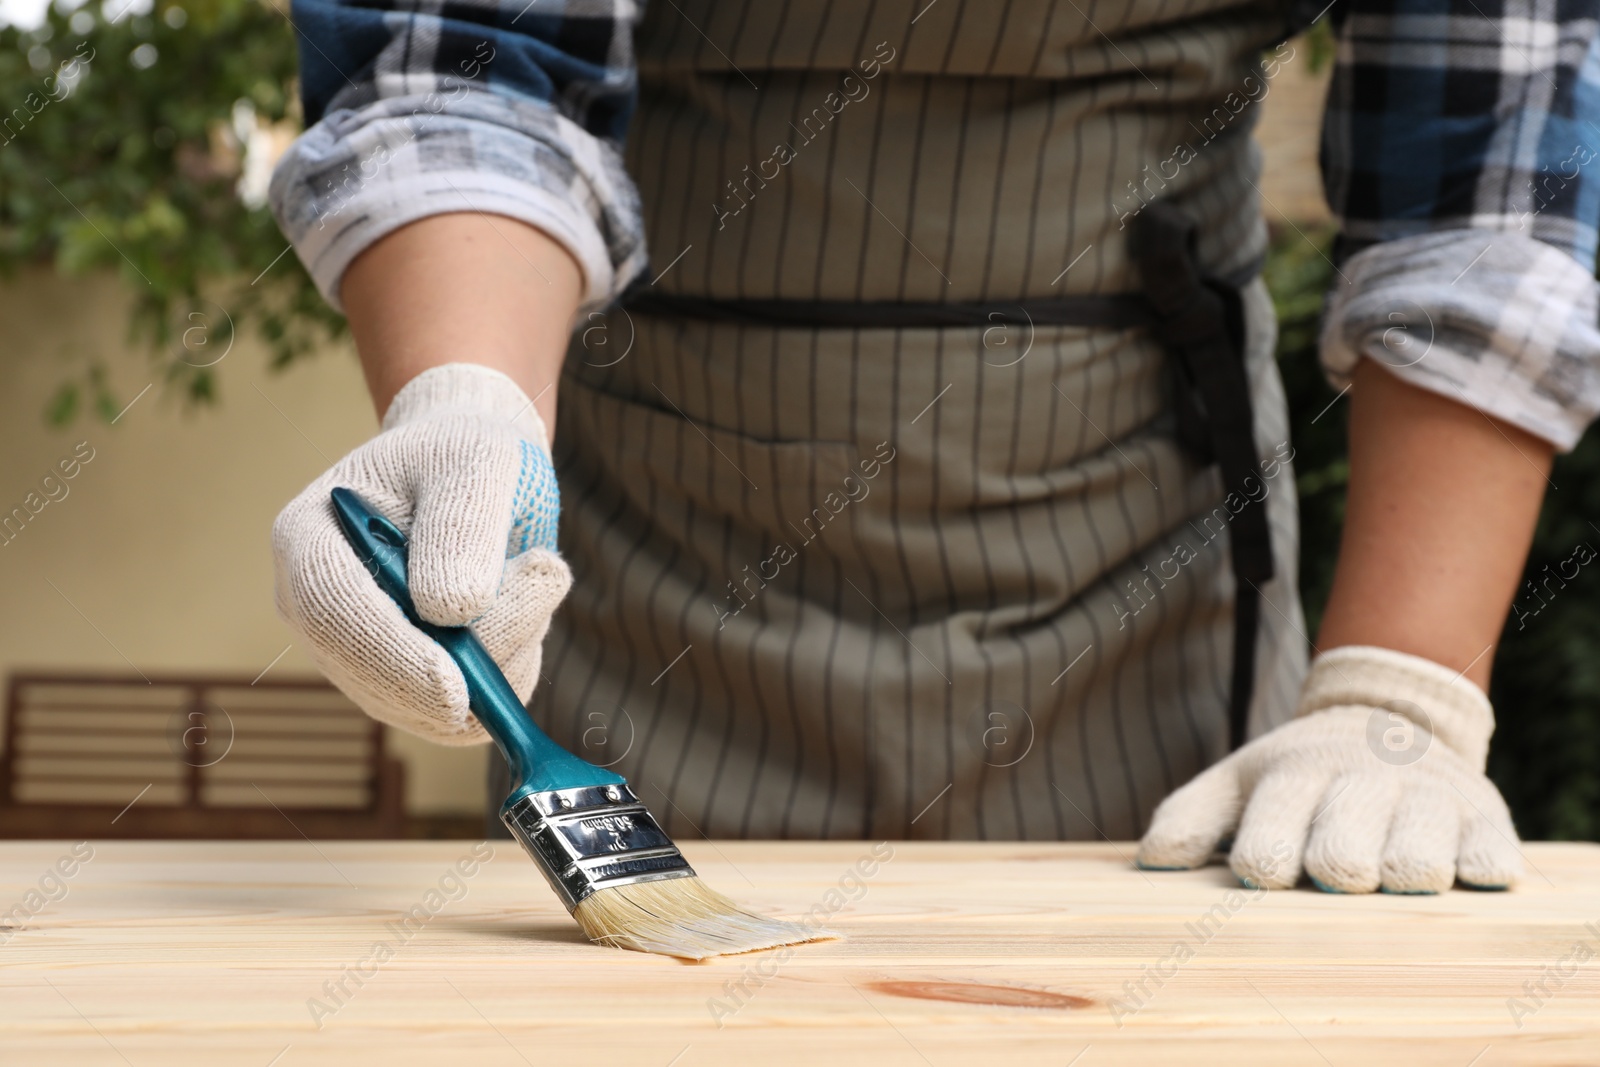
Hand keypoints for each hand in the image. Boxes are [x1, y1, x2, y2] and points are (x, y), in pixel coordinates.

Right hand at [273, 363, 569, 743]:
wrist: (476, 478)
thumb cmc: (465, 456)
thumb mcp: (476, 463)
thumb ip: (462, 527)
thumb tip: (450, 613)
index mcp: (308, 541)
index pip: (329, 611)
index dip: (390, 653)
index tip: (454, 684)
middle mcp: (318, 608)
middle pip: (370, 677)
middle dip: (461, 667)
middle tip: (542, 595)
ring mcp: (360, 653)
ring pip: (427, 705)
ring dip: (503, 653)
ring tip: (538, 566)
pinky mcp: (410, 684)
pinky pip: (466, 713)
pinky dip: (512, 666)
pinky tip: (526, 603)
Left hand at [1136, 646, 1522, 892]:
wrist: (1389, 718)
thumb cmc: (1300, 776)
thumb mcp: (1239, 782)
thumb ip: (1189, 818)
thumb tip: (1152, 863)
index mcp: (1294, 777)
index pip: (1269, 846)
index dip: (1265, 866)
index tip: (1266, 872)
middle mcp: (1362, 784)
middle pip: (1342, 862)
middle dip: (1333, 874)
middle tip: (1336, 869)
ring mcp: (1428, 801)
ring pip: (1416, 868)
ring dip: (1399, 881)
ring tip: (1391, 870)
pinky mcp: (1487, 819)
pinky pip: (1489, 867)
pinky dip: (1472, 875)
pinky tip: (1455, 867)